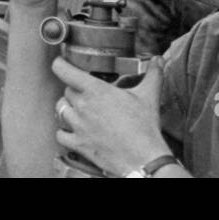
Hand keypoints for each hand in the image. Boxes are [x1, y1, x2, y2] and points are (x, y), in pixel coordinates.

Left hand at [52, 55, 170, 175]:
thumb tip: (158, 60)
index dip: (60, 64)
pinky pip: (60, 135)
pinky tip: (73, 131)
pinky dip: (64, 132)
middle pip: (66, 90)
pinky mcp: (78, 144)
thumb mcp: (148, 96)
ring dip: (67, 108)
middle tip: (86, 93)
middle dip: (74, 89)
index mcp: (95, 90)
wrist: (144, 159)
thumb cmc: (145, 128)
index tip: (63, 63)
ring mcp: (78, 126)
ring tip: (79, 109)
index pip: (63, 70)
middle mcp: (82, 106)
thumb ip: (153, 75)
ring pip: (60, 110)